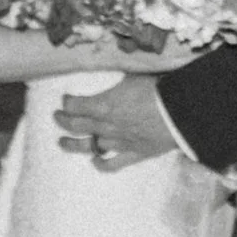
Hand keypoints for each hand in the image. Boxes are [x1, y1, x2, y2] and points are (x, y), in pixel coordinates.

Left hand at [53, 73, 178, 170]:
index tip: (65, 98)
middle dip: (63, 120)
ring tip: (61, 142)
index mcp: (103, 104)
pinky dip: (101, 164)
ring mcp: (118, 142)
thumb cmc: (158, 89)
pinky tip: (95, 161)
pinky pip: (113, 163)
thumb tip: (112, 73)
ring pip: (89, 146)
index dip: (67, 101)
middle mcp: (106, 125)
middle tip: (57, 117)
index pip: (75, 104)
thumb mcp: (133, 76)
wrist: (180, 112)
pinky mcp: (133, 154)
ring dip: (73, 144)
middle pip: (76, 125)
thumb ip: (117, 81)